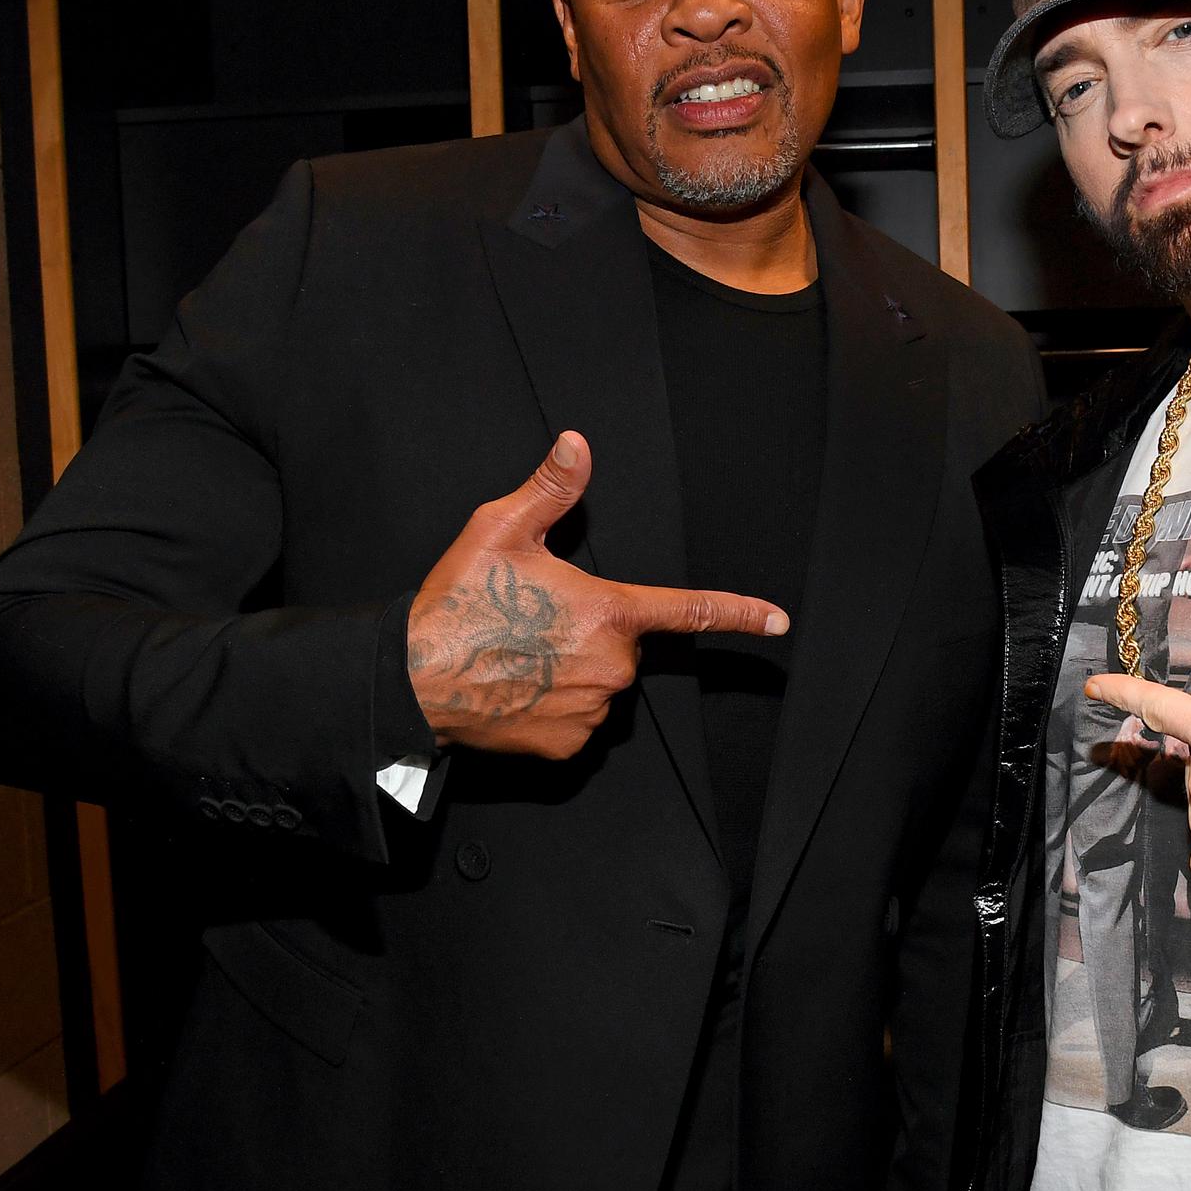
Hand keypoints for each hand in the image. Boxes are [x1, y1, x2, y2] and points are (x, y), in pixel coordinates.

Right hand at [407, 432, 788, 757]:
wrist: (411, 681)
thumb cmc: (457, 605)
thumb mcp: (500, 530)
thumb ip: (551, 488)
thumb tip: (577, 444)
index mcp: (609, 613)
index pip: (690, 610)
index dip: (741, 613)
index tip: (778, 621)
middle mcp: (611, 666)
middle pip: (622, 645)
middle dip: (590, 633)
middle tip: (535, 625)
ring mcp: (592, 711)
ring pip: (600, 685)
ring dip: (572, 671)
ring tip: (520, 658)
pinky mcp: (568, 746)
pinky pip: (578, 722)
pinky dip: (554, 708)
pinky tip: (518, 690)